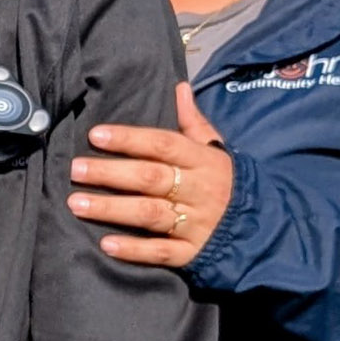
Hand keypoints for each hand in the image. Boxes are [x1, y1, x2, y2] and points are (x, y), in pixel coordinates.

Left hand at [71, 83, 232, 265]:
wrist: (264, 228)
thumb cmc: (230, 183)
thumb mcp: (217, 149)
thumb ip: (194, 122)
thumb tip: (180, 87)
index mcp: (203, 161)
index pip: (163, 144)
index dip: (129, 139)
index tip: (95, 135)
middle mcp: (198, 190)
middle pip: (150, 178)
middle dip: (110, 173)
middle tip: (75, 170)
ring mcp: (196, 223)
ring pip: (150, 213)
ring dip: (112, 209)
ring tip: (77, 204)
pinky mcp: (193, 252)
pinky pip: (161, 251)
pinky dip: (135, 249)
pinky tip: (107, 244)